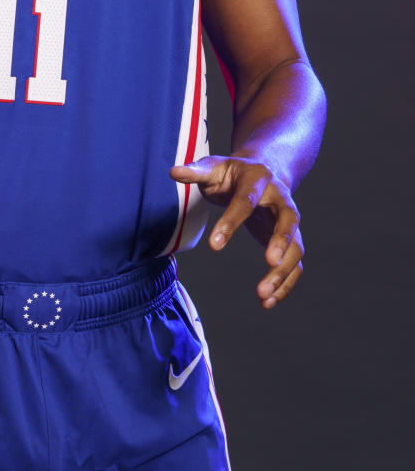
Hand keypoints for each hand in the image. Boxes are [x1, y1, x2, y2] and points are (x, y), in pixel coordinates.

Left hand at [170, 154, 303, 308]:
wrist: (261, 172)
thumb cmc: (231, 173)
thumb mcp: (213, 167)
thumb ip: (195, 171)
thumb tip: (173, 172)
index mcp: (258, 178)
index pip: (246, 200)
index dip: (231, 222)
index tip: (213, 246)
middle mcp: (280, 198)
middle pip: (289, 219)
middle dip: (281, 241)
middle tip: (269, 262)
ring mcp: (288, 221)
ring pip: (296, 246)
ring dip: (283, 271)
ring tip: (263, 295)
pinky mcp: (290, 240)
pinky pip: (294, 263)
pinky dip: (285, 283)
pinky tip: (268, 302)